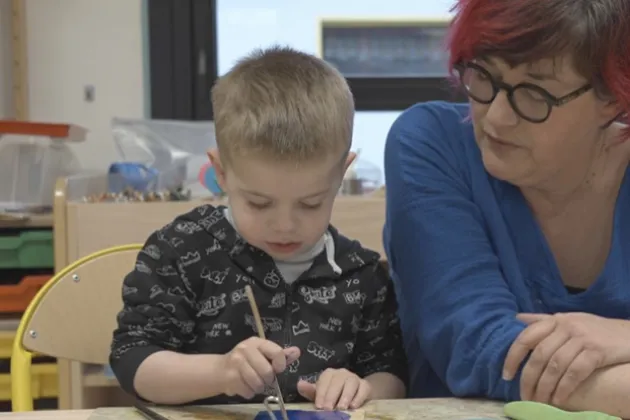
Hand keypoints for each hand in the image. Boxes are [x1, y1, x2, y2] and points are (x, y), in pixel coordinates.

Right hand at [222, 337, 299, 398]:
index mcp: (256, 342)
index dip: (280, 364)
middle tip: (264, 378)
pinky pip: (248, 392)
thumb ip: (280, 354)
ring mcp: (236, 363)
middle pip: (267, 371)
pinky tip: (244, 386)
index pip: (277, 352)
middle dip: (268, 379)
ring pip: (258, 384)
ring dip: (258, 387)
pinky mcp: (230, 378)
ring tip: (254, 382)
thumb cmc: (246, 361)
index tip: (277, 369)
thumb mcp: (262, 354)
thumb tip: (297, 351)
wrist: (220, 369)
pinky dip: (249, 393)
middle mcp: (245, 349)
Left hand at [297, 368, 370, 409]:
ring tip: (341, 408)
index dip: (321, 393)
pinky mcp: (366, 385)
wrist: (356, 395)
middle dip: (331, 395)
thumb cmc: (335, 395)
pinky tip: (353, 406)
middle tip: (328, 409)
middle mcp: (342, 373)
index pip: (324, 380)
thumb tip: (299, 384)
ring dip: (345, 396)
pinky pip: (363, 388)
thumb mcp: (322, 394)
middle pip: (337, 381)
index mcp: (329, 374)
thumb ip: (311, 391)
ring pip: (351, 383)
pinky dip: (359, 397)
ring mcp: (354, 378)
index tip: (318, 405)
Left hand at [503, 312, 629, 404]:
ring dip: (545, 387)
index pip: (526, 337)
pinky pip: (575, 373)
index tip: (507, 375)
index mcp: (555, 320)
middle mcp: (566, 327)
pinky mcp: (597, 351)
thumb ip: (543, 320)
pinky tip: (559, 400)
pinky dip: (564, 388)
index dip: (513, 357)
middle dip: (529, 378)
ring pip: (555, 366)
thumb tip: (517, 318)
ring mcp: (582, 338)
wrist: (629, 333)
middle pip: (539, 355)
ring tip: (540, 401)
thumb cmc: (596, 329)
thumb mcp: (569, 319)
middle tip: (525, 395)